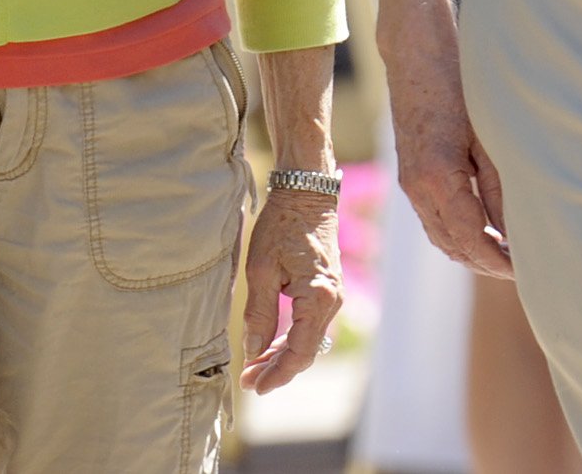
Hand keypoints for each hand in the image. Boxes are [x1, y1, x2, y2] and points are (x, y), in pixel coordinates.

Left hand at [241, 182, 342, 392]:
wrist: (305, 194)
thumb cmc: (281, 226)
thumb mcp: (261, 270)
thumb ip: (259, 314)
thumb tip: (254, 350)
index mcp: (318, 297)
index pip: (299, 351)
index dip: (276, 374)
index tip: (253, 386)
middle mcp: (332, 301)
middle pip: (307, 351)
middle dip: (277, 369)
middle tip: (248, 381)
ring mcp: (333, 296)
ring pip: (309, 340)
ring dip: (283, 356)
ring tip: (254, 367)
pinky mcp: (328, 289)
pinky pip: (311, 325)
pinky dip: (291, 339)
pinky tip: (270, 345)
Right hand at [380, 0, 511, 277]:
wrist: (415, 51)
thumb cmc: (458, 83)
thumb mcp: (488, 136)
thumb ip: (500, 187)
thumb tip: (515, 231)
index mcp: (438, 179)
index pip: (471, 239)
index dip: (499, 260)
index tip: (526, 268)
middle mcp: (418, 188)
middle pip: (454, 246)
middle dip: (487, 262)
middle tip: (524, 266)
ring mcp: (409, 184)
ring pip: (441, 237)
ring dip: (472, 251)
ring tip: (507, 254)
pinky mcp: (410, 175)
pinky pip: (433, 219)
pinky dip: (457, 234)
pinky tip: (484, 229)